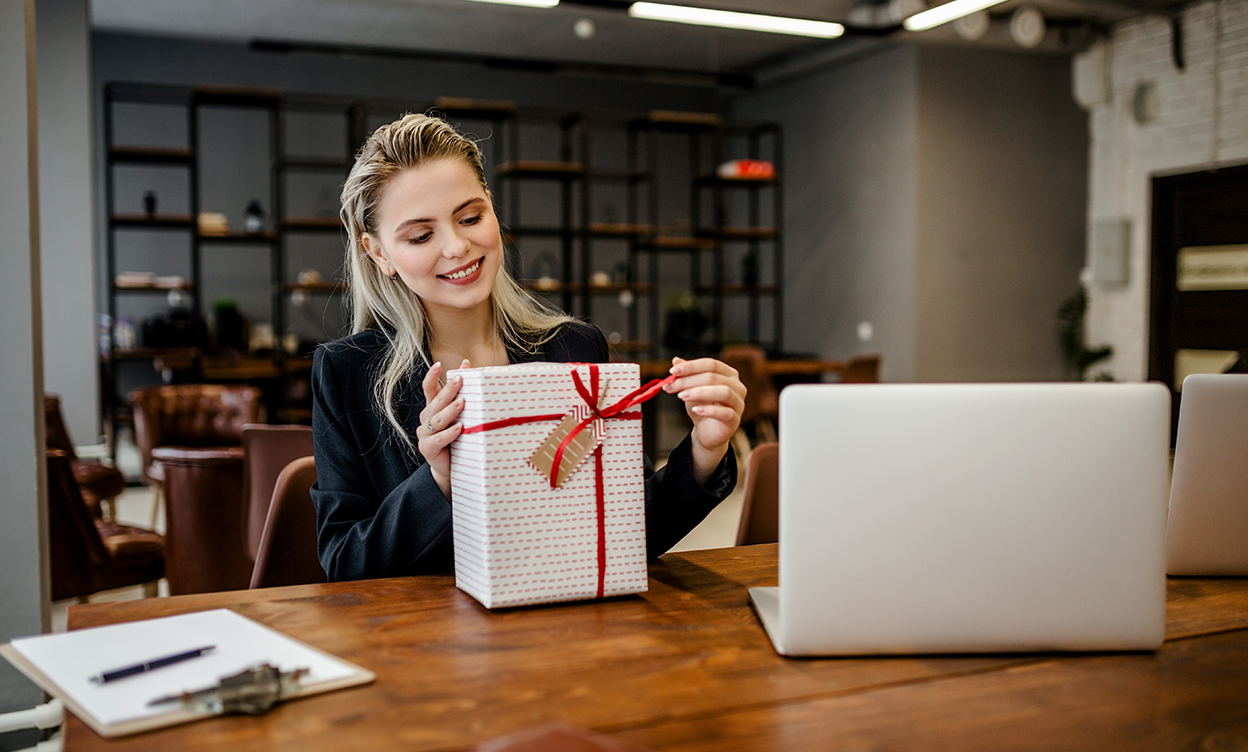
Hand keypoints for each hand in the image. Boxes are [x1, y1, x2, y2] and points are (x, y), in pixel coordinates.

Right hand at [418, 359, 469, 498]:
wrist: (449, 467)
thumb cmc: (457, 438)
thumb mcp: (460, 415)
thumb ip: (462, 392)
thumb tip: (468, 364)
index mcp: (433, 408)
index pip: (429, 389)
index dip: (432, 376)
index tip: (439, 365)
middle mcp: (427, 419)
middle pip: (435, 402)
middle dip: (448, 390)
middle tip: (459, 380)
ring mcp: (425, 434)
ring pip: (437, 420)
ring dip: (450, 410)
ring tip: (463, 403)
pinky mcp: (428, 448)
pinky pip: (439, 438)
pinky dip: (449, 433)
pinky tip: (459, 428)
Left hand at [662, 357, 745, 485]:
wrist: (707, 431)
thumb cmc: (702, 407)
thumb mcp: (691, 389)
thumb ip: (686, 374)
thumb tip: (676, 360)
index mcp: (729, 374)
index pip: (711, 364)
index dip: (691, 366)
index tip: (673, 371)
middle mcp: (737, 386)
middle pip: (714, 377)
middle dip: (689, 380)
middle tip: (671, 386)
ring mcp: (738, 403)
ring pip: (723, 391)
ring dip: (699, 392)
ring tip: (682, 396)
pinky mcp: (735, 420)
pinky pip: (725, 413)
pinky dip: (709, 410)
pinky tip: (695, 409)